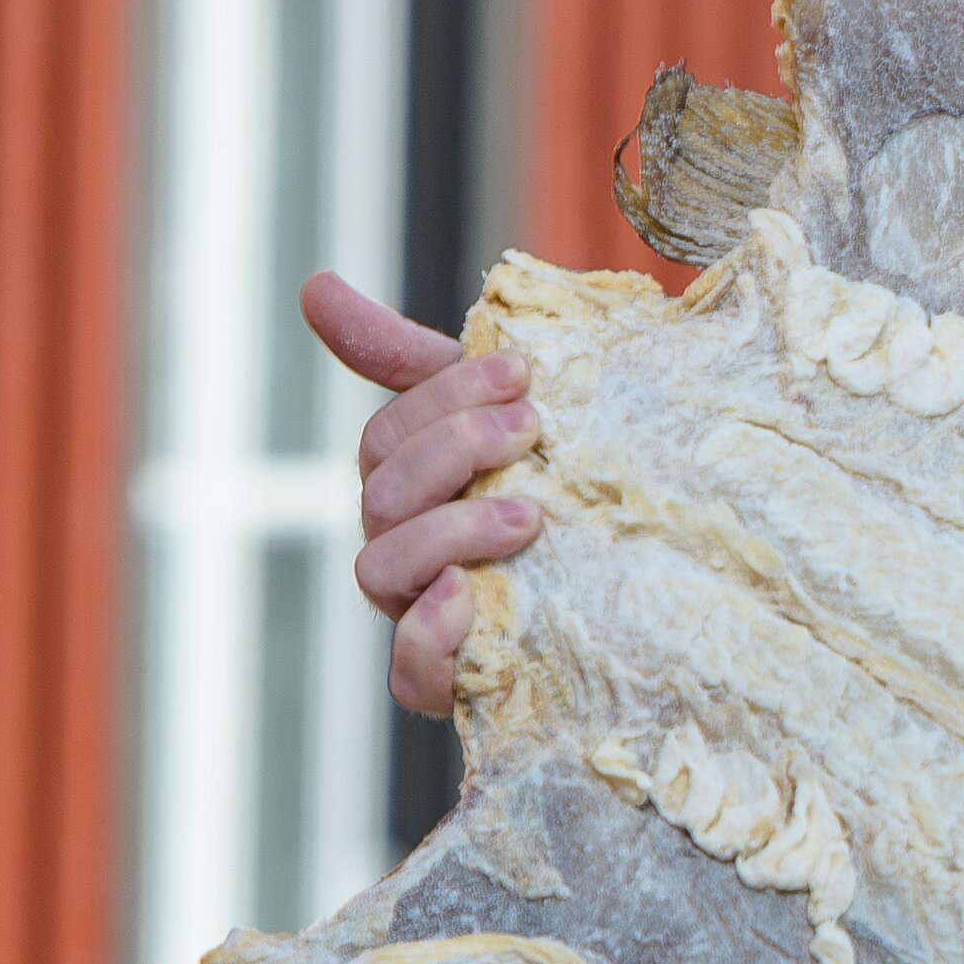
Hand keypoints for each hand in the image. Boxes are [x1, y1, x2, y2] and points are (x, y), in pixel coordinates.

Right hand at [307, 270, 541, 712]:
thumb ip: (408, 357)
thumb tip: (312, 284)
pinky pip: (409, 675)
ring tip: (529, 515)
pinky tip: (468, 599)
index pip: (388, 436)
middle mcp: (402, 546)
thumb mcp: (502, 410)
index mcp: (407, 483)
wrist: (651, 585)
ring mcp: (420, 614)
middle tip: (533, 430)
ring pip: (381, 569)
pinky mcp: (455, 680)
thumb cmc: (561, 480)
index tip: (523, 370)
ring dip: (449, 533)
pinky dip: (428, 637)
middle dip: (455, 450)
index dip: (446, 398)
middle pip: (382, 495)